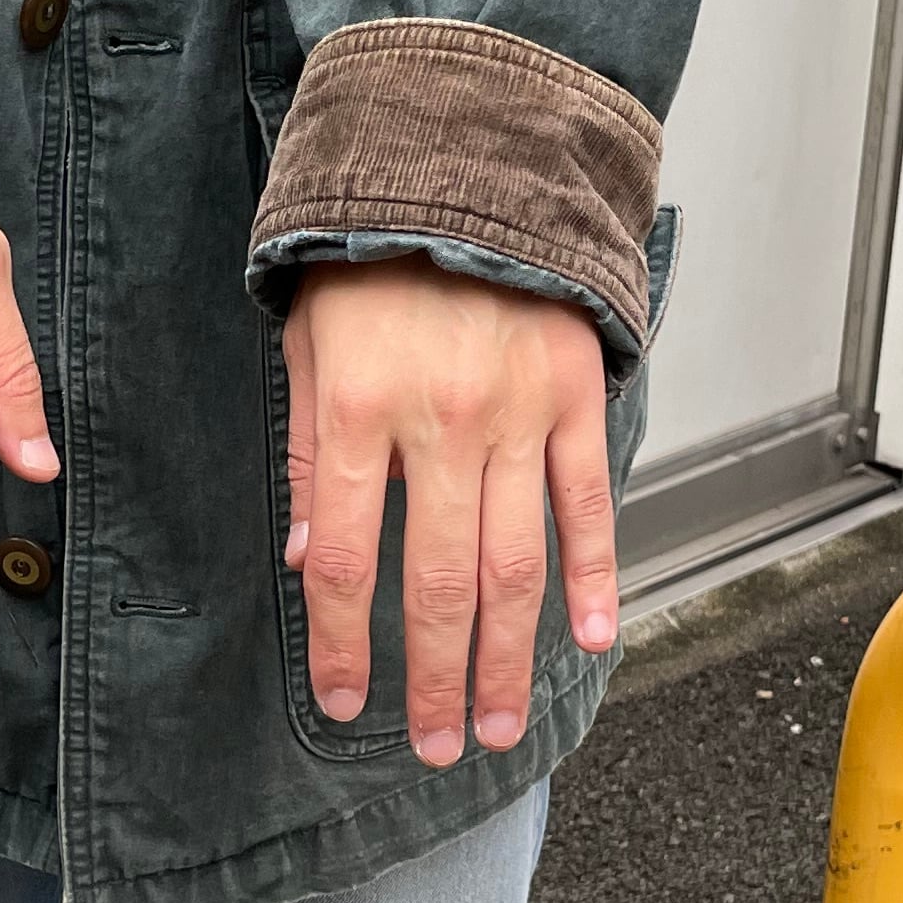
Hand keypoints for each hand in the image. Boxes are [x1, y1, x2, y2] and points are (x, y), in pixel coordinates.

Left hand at [283, 254, 619, 764]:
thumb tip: (315, 565)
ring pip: (514, 563)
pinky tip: (588, 641)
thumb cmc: (373, 256)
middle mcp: (440, 419)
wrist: (466, 155)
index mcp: (357, 407)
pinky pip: (587, 503)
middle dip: (430, 680)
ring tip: (497, 725)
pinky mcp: (576, 394)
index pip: (345, 562)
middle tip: (433, 747)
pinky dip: (594, 578)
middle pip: (435, 584)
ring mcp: (518, 411)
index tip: (344, 704)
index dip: (341, 646)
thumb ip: (313, 457)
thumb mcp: (309, 344)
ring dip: (505, 659)